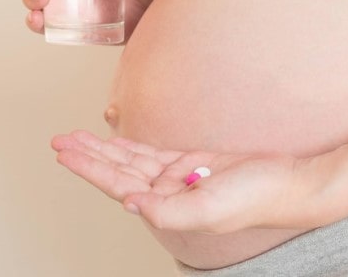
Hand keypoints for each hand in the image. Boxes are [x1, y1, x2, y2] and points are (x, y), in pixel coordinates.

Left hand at [51, 130, 310, 233]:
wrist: (288, 183)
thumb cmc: (256, 199)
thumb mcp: (210, 208)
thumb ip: (168, 210)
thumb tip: (129, 202)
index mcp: (167, 208)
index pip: (117, 185)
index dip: (89, 168)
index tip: (65, 153)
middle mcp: (168, 194)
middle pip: (117, 171)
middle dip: (88, 156)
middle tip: (60, 141)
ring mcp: (179, 178)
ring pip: (132, 161)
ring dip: (104, 149)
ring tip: (77, 138)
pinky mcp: (192, 163)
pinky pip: (153, 154)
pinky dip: (131, 146)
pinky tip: (114, 141)